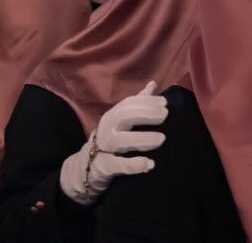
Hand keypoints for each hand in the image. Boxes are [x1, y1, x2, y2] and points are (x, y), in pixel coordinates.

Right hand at [59, 81, 166, 204]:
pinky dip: (133, 164)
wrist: (87, 165)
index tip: (164, 102)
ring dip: (143, 138)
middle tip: (164, 115)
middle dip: (145, 113)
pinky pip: (118, 164)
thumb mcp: (122, 120)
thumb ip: (138, 103)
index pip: (128, 104)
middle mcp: (108, 128)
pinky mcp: (104, 166)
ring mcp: (104, 147)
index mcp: (113, 116)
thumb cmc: (111, 138)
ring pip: (122, 140)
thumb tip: (153, 84)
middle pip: (124, 116)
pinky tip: (149, 164)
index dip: (146, 101)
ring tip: (161, 139)